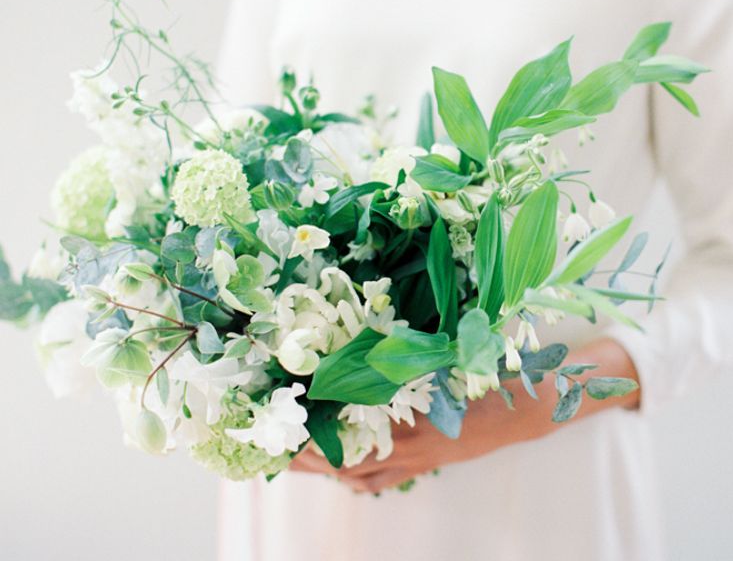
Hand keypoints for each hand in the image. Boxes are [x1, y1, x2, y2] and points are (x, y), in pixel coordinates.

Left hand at [291, 337, 639, 492]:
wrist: (525, 410)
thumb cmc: (485, 380)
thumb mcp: (444, 367)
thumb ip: (406, 367)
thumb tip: (365, 352)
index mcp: (411, 423)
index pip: (352, 437)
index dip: (319, 439)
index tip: (290, 433)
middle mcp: (411, 449)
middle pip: (350, 463)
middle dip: (313, 461)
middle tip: (280, 456)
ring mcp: (420, 460)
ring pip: (364, 474)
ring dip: (331, 469)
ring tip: (301, 464)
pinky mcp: (428, 463)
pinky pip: (387, 478)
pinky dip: (362, 477)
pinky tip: (347, 476)